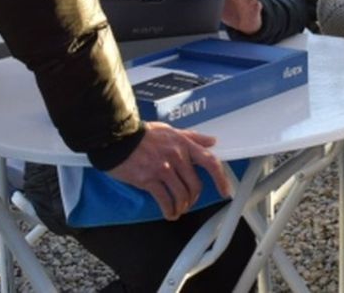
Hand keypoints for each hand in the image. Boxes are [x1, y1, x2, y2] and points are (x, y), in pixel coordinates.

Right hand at [107, 122, 231, 220]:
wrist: (117, 139)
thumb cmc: (142, 135)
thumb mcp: (170, 131)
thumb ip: (192, 137)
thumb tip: (211, 141)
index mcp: (184, 144)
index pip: (210, 162)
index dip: (221, 178)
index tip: (225, 190)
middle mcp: (177, 157)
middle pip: (195, 185)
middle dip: (193, 198)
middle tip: (188, 202)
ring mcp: (163, 169)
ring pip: (182, 195)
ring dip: (182, 207)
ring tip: (177, 209)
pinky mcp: (149, 180)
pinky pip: (165, 201)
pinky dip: (169, 211)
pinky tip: (169, 213)